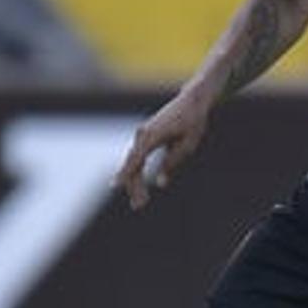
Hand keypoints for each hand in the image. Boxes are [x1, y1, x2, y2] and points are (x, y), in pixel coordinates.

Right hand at [114, 91, 210, 209]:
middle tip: (138, 207)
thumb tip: (160, 183)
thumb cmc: (193, 122)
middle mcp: (143, 134)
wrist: (192, 100)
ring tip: (141, 202)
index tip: (114, 185)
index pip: (136, 158)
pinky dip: (137, 171)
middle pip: (133, 164)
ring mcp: (143, 134)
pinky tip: (139, 187)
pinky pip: (138, 157)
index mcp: (153, 135)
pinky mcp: (146, 136)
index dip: (125, 173)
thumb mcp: (188, 145)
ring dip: (135, 182)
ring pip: (134, 162)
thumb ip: (172, 163)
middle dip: (134, 186)